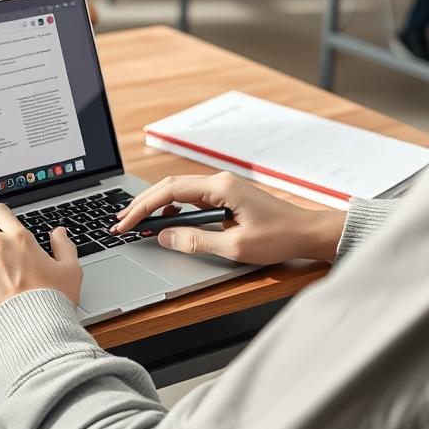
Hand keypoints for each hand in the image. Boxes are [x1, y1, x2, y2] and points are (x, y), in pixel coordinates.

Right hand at [110, 172, 346, 264]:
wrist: (307, 232)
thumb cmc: (279, 237)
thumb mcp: (234, 246)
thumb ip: (195, 240)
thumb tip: (164, 237)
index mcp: (220, 187)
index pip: (170, 192)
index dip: (143, 208)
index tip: (126, 223)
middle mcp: (219, 182)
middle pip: (170, 187)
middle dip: (142, 204)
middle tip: (121, 223)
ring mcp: (223, 188)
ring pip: (179, 191)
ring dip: (156, 205)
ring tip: (136, 222)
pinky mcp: (226, 197)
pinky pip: (192, 198)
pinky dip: (173, 208)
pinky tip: (165, 221)